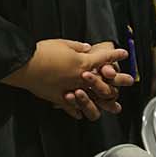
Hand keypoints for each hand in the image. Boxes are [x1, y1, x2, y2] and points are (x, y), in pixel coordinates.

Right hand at [2, 39, 128, 117]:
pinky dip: (77, 110)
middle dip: (119, 80)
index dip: (114, 55)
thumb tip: (87, 48)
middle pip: (104, 82)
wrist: (26, 65)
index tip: (123, 54)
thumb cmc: (42, 52)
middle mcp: (81, 78)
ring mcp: (72, 89)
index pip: (103, 58)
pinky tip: (80, 113)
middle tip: (129, 80)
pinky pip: (72, 108)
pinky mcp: (61, 98)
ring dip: (103, 101)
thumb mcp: (61, 43)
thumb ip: (77, 47)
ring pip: (93, 99)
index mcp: (82, 62)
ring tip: (113, 104)